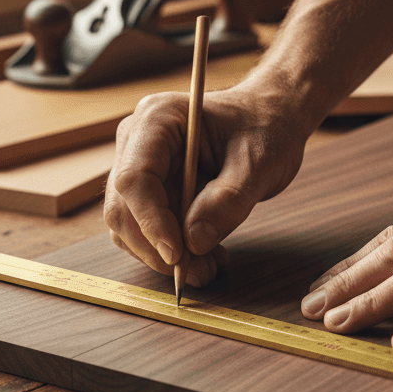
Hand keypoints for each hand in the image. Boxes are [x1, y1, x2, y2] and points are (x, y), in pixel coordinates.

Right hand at [104, 84, 308, 286]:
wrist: (269, 120)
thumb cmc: (264, 127)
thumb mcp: (258, 162)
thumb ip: (228, 199)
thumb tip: (194, 242)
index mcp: (157, 119)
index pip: (135, 178)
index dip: (151, 221)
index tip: (178, 255)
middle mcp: (137, 142)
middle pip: (124, 207)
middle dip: (158, 248)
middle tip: (201, 272)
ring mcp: (139, 166)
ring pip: (130, 225)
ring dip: (164, 256)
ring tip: (210, 267)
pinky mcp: (150, 190)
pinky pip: (146, 229)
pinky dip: (172, 251)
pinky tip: (206, 255)